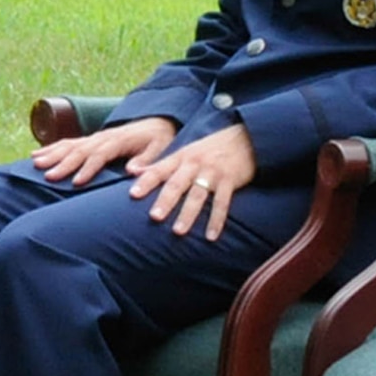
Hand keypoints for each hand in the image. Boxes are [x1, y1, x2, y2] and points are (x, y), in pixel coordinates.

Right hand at [29, 116, 176, 187]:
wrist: (155, 122)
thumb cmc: (157, 139)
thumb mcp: (159, 148)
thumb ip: (146, 160)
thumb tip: (132, 171)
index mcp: (117, 140)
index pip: (99, 154)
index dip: (88, 168)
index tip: (76, 182)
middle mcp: (101, 137)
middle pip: (79, 150)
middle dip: (62, 163)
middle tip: (47, 176)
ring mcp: (93, 138)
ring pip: (68, 145)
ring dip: (51, 155)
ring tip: (35, 164)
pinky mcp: (88, 141)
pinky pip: (66, 144)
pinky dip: (50, 149)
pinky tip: (35, 156)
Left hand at [126, 124, 257, 239]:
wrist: (243, 139)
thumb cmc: (208, 149)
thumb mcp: (184, 152)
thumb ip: (161, 164)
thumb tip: (133, 172)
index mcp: (180, 157)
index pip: (159, 170)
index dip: (146, 181)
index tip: (132, 194)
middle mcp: (194, 164)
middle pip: (177, 184)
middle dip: (165, 201)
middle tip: (153, 217)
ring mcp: (212, 172)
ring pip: (198, 195)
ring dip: (188, 214)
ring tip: (178, 231)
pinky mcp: (230, 181)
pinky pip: (222, 203)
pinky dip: (216, 220)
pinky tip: (211, 236)